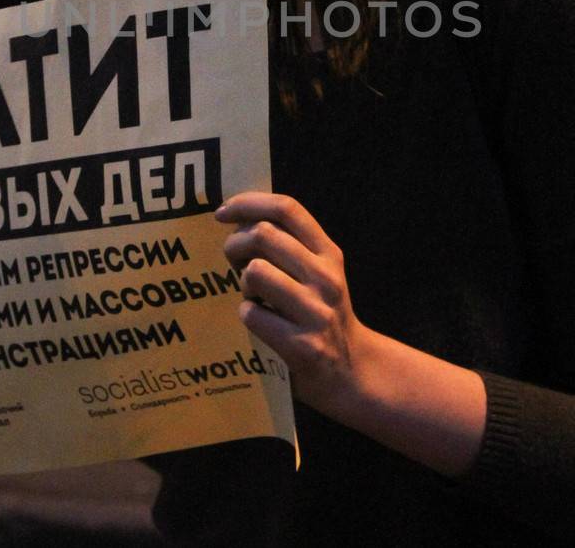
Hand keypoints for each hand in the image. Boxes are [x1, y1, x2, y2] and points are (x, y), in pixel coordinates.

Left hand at [216, 192, 372, 412]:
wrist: (352, 372)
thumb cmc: (322, 315)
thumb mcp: (319, 274)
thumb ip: (290, 246)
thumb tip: (239, 221)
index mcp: (329, 254)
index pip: (287, 209)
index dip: (248, 203)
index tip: (222, 212)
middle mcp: (326, 278)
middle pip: (264, 235)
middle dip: (235, 244)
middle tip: (233, 261)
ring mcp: (315, 312)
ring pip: (255, 272)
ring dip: (243, 283)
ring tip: (254, 295)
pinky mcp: (302, 345)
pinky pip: (251, 313)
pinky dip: (247, 314)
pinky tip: (261, 321)